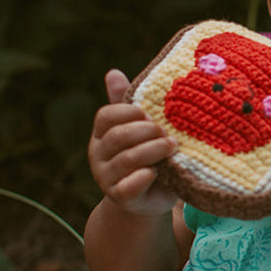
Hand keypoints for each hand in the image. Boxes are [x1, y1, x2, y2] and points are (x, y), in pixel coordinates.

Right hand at [88, 69, 177, 215]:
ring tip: (172, 147)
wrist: (151, 198)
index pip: (106, 115)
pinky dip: (145, 177)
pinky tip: (158, 172)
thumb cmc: (149, 156)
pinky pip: (129, 185)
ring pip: (127, 159)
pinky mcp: (120, 197)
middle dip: (146, 131)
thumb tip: (112, 72)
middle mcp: (98, 155)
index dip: (129, 112)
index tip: (150, 114)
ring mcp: (106, 177)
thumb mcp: (141, 130)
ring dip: (153, 151)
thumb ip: (128, 104)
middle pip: (118, 136)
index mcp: (101, 134)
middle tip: (167, 133)